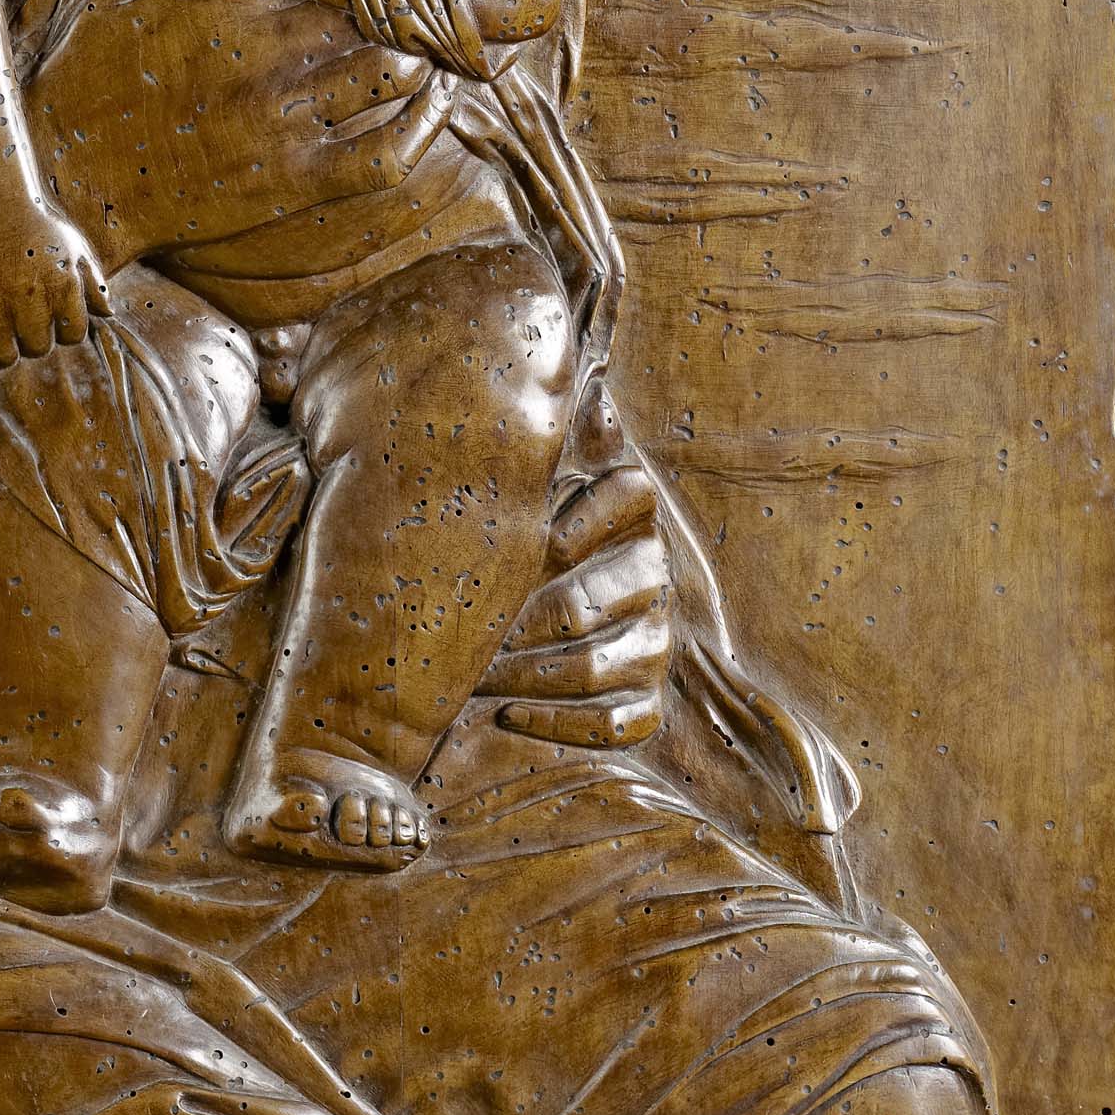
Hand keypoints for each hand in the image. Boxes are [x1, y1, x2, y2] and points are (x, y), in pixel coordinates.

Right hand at [0, 194, 108, 367]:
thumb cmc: (33, 227)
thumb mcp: (73, 247)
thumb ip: (93, 284)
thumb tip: (107, 314)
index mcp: (60, 285)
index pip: (73, 335)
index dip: (66, 326)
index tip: (55, 314)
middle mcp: (26, 298)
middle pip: (38, 348)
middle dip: (35, 336)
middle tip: (26, 316)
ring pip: (1, 355)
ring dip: (3, 345)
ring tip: (2, 327)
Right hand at [24, 0, 433, 267]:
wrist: (70, 175)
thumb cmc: (86, 78)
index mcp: (231, 5)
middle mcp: (266, 59)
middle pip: (372, 14)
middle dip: (398, 5)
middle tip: (416, 0)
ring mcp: (285, 123)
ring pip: (391, 75)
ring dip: (417, 57)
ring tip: (428, 45)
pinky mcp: (295, 182)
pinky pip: (387, 155)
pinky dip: (424, 126)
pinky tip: (437, 103)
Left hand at [486, 460, 674, 745]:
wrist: (550, 609)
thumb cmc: (523, 524)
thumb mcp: (540, 471)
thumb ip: (560, 439)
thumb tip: (589, 391)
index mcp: (630, 506)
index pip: (629, 495)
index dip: (578, 520)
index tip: (533, 541)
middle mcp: (653, 573)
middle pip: (585, 604)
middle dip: (516, 622)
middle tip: (459, 631)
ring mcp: (655, 641)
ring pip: (593, 667)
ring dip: (522, 676)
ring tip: (468, 675)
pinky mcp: (650, 700)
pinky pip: (619, 722)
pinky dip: (560, 723)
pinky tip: (509, 712)